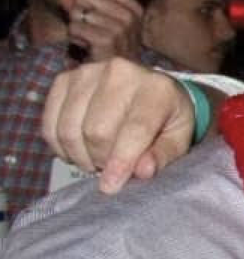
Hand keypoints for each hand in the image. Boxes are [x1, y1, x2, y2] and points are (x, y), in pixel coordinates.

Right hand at [42, 59, 193, 190]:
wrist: (149, 88)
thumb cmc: (166, 117)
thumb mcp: (178, 138)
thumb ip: (163, 155)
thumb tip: (142, 171)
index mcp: (156, 88)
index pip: (134, 129)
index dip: (121, 161)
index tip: (110, 186)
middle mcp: (120, 72)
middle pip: (96, 132)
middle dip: (101, 160)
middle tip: (111, 167)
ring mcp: (88, 73)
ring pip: (70, 129)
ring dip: (80, 155)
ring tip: (96, 159)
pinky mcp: (64, 79)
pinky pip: (50, 123)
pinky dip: (60, 146)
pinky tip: (77, 150)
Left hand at [59, 0, 146, 65]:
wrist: (123, 79)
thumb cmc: (109, 47)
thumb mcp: (99, 20)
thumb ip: (83, 3)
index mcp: (133, 6)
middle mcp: (130, 15)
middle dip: (76, 9)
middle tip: (85, 27)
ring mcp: (121, 28)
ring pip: (78, 13)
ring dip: (76, 27)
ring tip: (88, 40)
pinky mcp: (108, 39)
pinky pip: (75, 27)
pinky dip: (75, 38)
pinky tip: (87, 47)